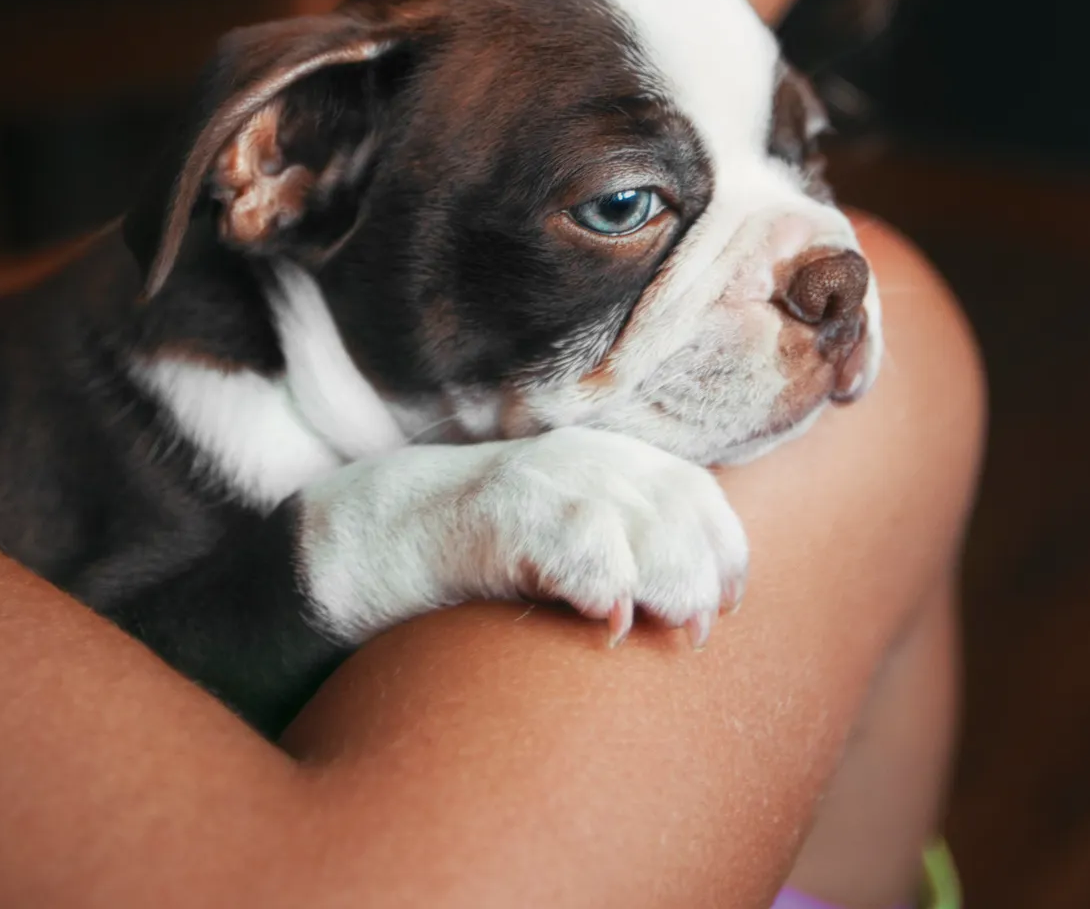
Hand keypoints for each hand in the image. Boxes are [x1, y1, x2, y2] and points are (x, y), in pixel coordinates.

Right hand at [294, 427, 749, 647]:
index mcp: (602, 460)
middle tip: (695, 630)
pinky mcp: (490, 515)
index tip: (729, 601)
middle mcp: (576, 462)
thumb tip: (697, 610)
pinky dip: (601, 580)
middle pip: (672, 505)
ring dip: (666, 577)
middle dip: (698, 570)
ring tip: (671, 627)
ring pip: (633, 521)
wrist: (361, 541)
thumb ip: (622, 555)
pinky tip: (607, 621)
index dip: (722, 545)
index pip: (691, 490)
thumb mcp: (560, 542)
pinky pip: (566, 540)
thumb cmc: (474, 555)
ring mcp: (532, 484)